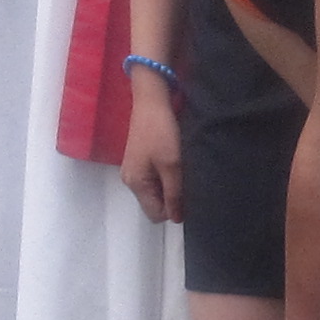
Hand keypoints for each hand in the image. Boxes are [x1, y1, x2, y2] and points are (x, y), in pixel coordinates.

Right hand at [120, 71, 183, 225]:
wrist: (152, 101)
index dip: (173, 209)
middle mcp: (131, 180)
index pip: (155, 214)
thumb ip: (174, 193)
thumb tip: (176, 218)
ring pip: (156, 190)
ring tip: (181, 169)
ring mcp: (134, 169)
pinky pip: (154, 178)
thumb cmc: (161, 132)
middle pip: (154, 203)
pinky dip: (166, 175)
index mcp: (136, 183)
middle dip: (171, 197)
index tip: (187, 193)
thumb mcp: (171, 164)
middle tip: (186, 180)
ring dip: (170, 185)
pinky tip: (174, 162)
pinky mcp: (140, 159)